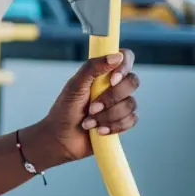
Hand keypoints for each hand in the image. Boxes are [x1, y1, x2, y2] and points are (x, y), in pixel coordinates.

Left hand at [26, 49, 139, 165]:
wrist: (62, 139)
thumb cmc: (65, 110)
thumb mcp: (75, 86)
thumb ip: (92, 67)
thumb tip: (116, 56)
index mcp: (103, 73)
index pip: (125, 57)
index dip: (124, 67)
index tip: (112, 80)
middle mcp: (114, 86)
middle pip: (132, 82)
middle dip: (111, 98)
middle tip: (91, 108)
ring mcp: (120, 103)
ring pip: (131, 104)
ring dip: (108, 116)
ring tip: (89, 122)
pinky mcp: (123, 121)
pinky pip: (131, 120)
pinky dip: (114, 126)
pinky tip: (99, 131)